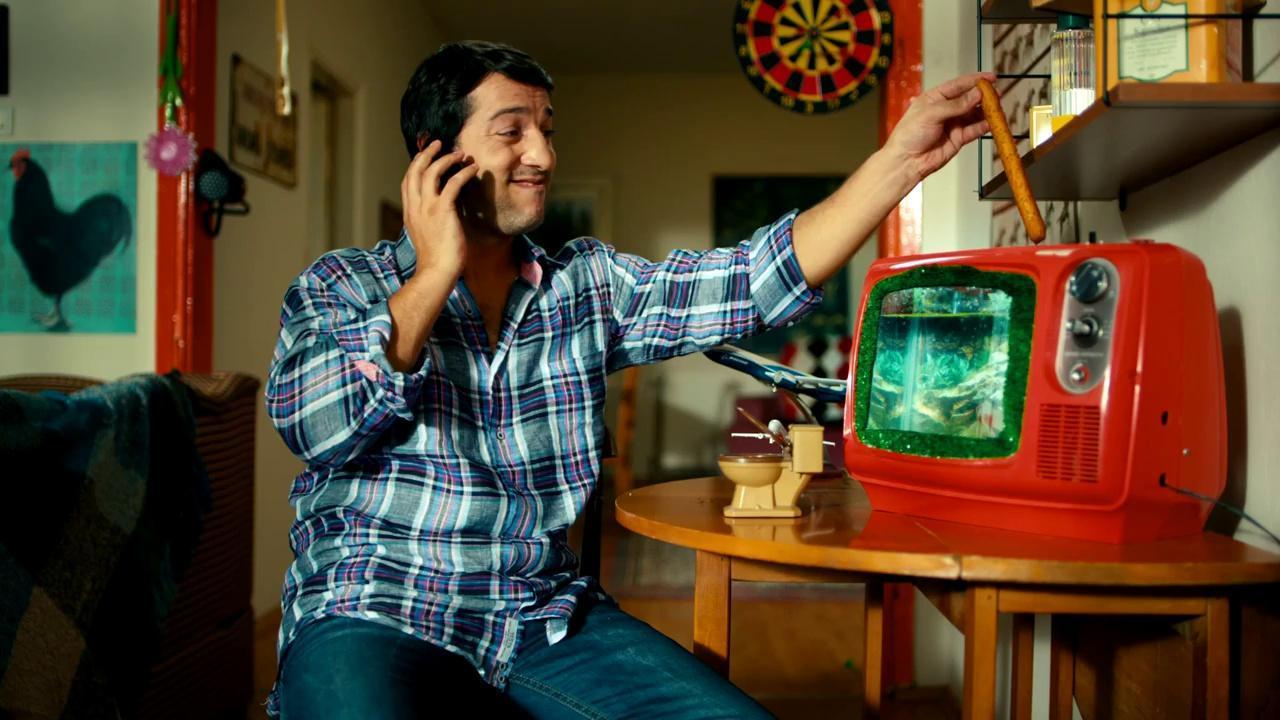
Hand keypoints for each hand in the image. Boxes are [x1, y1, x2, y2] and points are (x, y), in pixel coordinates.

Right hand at [400, 140, 478, 280]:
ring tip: (460, 153)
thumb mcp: (428, 234)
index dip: (416, 164)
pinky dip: (463, 172)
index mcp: (410, 212)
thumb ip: (431, 218)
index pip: (408, 181)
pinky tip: (472, 168)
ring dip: (446, 159)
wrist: (436, 272)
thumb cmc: (436, 259)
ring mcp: (427, 208)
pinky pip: (452, 183)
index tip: (427, 155)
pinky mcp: (442, 211)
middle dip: (427, 153)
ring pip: (432, 172)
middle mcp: (415, 207)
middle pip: (415, 170)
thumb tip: (444, 208)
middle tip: (439, 143)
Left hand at [883, 72, 994, 184]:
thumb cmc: (909, 136)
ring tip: (996, 109)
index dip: (975, 80)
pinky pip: (975, 130)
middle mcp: (945, 109)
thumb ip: (955, 105)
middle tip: (996, 94)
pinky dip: (984, 126)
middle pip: (969, 98)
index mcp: (935, 98)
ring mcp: (953, 124)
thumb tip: (975, 94)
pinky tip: (992, 123)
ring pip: (975, 114)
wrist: (906, 161)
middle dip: (984, 96)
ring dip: (986, 111)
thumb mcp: (930, 114)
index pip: (958, 85)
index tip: (990, 78)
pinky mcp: (958, 138)